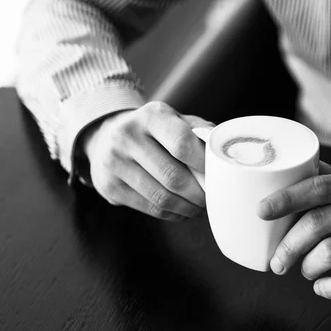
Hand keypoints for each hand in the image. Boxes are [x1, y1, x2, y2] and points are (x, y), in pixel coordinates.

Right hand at [81, 101, 213, 220]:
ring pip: (162, 198)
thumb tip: (223, 152)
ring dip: (187, 208)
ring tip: (199, 207)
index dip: (203, 165)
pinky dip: (172, 214)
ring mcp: (114, 162)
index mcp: (150, 116)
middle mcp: (127, 136)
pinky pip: (150, 208)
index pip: (182, 144)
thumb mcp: (174, 119)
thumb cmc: (153, 130)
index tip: (217, 175)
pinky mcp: (109, 186)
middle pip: (173, 177)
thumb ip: (199, 131)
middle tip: (211, 198)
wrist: (106, 136)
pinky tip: (181, 210)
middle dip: (199, 194)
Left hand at [257, 163, 330, 298]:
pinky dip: (329, 288)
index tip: (261, 210)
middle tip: (276, 260)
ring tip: (304, 270)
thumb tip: (294, 169)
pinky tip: (322, 287)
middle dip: (288, 244)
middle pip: (319, 222)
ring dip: (307, 266)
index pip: (319, 186)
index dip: (286, 198)